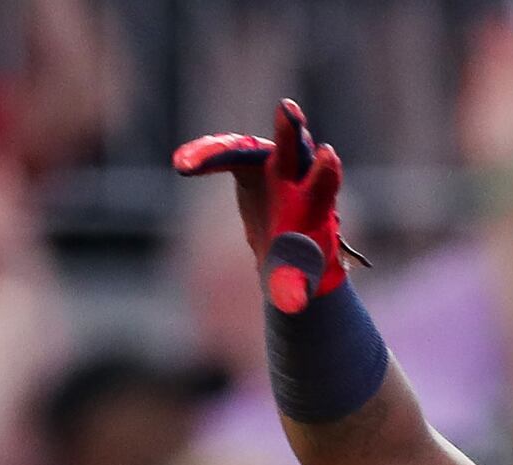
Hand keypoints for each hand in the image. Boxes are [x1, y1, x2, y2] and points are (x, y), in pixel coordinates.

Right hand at [172, 99, 355, 303]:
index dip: (325, 175)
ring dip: (219, 152)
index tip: (330, 157)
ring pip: (247, 150)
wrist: (286, 249)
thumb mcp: (297, 279)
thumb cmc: (298, 266)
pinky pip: (222, 156)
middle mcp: (297, 176)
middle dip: (292, 133)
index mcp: (316, 205)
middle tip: (289, 110)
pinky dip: (202, 159)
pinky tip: (182, 164)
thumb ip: (294, 286)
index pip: (322, 186)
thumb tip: (293, 306)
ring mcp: (269, 163)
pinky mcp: (245, 162)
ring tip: (187, 163)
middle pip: (295, 150)